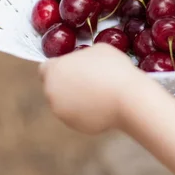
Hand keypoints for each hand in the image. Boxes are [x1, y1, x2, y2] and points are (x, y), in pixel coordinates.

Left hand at [40, 43, 155, 134]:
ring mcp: (61, 111)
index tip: (74, 67)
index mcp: (54, 70)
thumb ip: (83, 55)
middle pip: (54, 86)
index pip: (46, 68)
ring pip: (65, 102)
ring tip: (99, 92)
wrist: (128, 98)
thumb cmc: (114, 68)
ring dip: (76, 98)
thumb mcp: (98, 49)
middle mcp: (51, 92)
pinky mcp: (74, 125)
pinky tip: (103, 105)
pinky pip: (77, 115)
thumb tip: (83, 61)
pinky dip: (86, 111)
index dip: (60, 66)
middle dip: (67, 83)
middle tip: (89, 79)